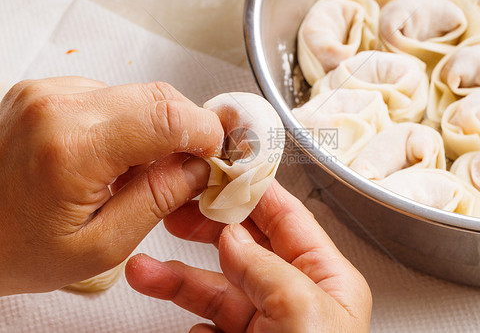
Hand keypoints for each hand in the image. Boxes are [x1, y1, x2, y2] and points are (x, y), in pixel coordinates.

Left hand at [0, 77, 223, 294]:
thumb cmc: (17, 249)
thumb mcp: (100, 245)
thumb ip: (158, 200)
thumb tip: (199, 168)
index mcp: (72, 148)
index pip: (168, 117)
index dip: (206, 133)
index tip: (218, 156)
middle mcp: (57, 106)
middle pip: (158, 96)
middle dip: (187, 130)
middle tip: (191, 167)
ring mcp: (47, 93)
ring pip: (138, 95)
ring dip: (156, 129)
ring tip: (139, 171)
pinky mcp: (45, 91)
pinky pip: (111, 97)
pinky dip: (128, 124)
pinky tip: (114, 157)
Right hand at [126, 180, 371, 331]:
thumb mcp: (303, 315)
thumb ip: (268, 268)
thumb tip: (235, 235)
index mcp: (327, 280)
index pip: (288, 219)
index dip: (255, 191)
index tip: (222, 170)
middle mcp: (298, 297)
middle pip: (246, 246)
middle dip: (208, 227)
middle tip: (175, 210)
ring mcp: (268, 325)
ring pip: (218, 286)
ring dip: (180, 275)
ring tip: (145, 268)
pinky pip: (210, 324)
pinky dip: (189, 318)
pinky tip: (181, 322)